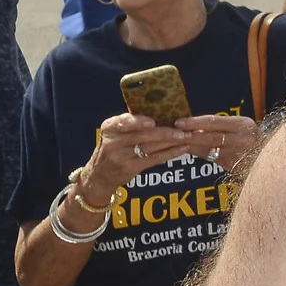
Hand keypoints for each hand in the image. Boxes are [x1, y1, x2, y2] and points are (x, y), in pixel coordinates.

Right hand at [75, 112, 193, 209]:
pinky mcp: (130, 168)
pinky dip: (169, 153)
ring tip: (186, 137)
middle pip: (142, 136)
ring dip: (171, 142)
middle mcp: (113, 141)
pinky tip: (181, 149)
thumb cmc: (113, 147)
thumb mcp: (114, 132)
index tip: (153, 121)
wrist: (100, 174)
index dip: (138, 122)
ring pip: (150, 147)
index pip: (124, 122)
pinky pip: (154, 159)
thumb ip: (131, 123)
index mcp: (109, 127)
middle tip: (182, 130)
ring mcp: (121, 156)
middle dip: (164, 132)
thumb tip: (161, 110)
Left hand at [174, 114, 259, 175]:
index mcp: (243, 125)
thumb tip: (193, 126)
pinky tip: (186, 151)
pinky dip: (198, 154)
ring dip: (191, 146)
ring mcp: (240, 155)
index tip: (179, 122)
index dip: (195, 122)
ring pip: (209, 150)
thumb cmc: (248, 138)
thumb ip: (219, 126)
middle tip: (172, 134)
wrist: (269, 157)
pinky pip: (212, 159)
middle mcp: (243, 139)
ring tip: (175, 142)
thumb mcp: (238, 127)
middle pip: (211, 137)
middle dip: (190, 136)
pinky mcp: (235, 167)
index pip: (215, 122)